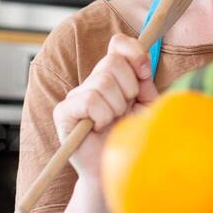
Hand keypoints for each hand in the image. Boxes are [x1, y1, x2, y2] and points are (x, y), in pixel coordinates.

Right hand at [52, 34, 158, 179]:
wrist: (116, 168)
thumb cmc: (131, 138)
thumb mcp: (148, 106)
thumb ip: (145, 81)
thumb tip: (141, 63)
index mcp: (113, 76)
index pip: (118, 44)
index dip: (134, 53)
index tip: (145, 73)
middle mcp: (93, 82)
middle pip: (113, 62)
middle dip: (128, 89)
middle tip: (125, 110)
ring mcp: (76, 96)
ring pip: (102, 83)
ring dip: (116, 108)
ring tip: (113, 123)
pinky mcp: (64, 112)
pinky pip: (89, 100)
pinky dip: (102, 116)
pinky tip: (100, 128)